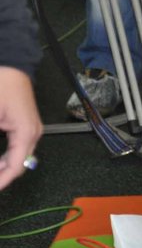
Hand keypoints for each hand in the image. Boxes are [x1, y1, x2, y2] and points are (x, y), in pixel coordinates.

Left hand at [0, 67, 42, 189]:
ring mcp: (31, 130)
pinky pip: (17, 148)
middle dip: (2, 175)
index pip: (16, 167)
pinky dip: (6, 157)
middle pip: (18, 165)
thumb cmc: (2, 84)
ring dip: (3, 167)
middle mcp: (33, 134)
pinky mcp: (25, 126)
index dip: (2, 181)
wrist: (12, 65)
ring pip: (18, 158)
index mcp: (27, 133)